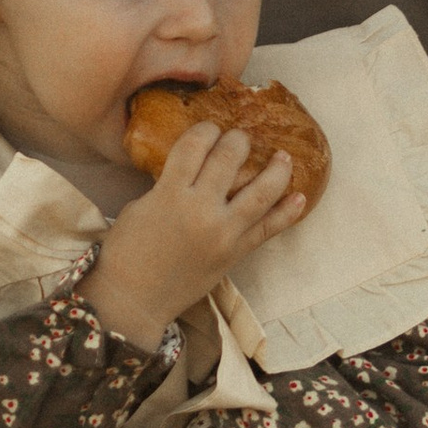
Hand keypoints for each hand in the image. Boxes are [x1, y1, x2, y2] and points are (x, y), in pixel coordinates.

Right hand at [88, 122, 305, 345]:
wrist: (134, 299)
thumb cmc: (126, 252)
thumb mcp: (140, 206)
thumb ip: (169, 184)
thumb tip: (193, 168)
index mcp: (169, 194)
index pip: (195, 146)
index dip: (205, 130)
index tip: (209, 128)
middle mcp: (201, 210)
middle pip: (230, 159)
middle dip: (238, 141)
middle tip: (241, 138)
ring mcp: (223, 233)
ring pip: (262, 192)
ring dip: (277, 169)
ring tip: (283, 156)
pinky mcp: (235, 253)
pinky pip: (269, 229)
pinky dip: (287, 212)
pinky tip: (300, 197)